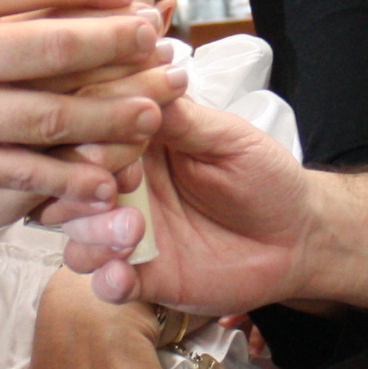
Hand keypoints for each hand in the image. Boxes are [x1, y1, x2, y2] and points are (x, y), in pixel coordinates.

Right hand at [56, 93, 313, 310]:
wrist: (297, 237)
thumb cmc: (265, 177)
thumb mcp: (228, 138)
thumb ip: (182, 119)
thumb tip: (140, 85)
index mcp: (138, 142)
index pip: (90, 131)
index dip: (90, 134)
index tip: (114, 140)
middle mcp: (124, 186)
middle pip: (69, 184)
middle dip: (80, 188)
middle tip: (116, 189)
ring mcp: (128, 233)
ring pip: (77, 235)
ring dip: (92, 235)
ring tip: (131, 233)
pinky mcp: (142, 276)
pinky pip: (105, 282)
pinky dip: (106, 280)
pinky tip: (124, 275)